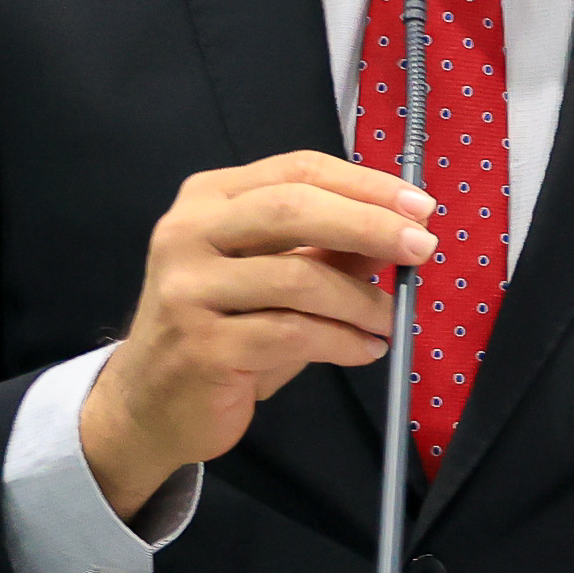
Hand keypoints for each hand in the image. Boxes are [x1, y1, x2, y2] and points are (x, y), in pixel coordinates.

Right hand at [80, 151, 434, 516]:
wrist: (150, 402)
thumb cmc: (222, 328)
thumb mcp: (275, 278)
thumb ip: (329, 250)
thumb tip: (401, 229)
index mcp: (208, 199)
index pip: (297, 170)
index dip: (365, 184)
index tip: (420, 206)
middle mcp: (188, 233)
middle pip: (294, 209)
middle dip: (371, 225)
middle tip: (422, 248)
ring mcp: (188, 289)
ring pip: (298, 277)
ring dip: (362, 300)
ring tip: (390, 319)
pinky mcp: (202, 345)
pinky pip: (294, 334)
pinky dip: (343, 340)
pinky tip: (365, 349)